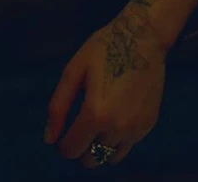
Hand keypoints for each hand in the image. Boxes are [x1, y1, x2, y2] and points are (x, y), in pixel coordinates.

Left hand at [44, 0, 168, 167]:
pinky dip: (118, 138)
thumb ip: (58, 107)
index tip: (66, 129)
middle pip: (90, 159)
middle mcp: (117, 127)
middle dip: (82, 147)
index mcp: (95, 114)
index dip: (63, 143)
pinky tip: (117, 113)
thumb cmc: (105, 49)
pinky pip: (127, 145)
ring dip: (101, 146)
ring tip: (100, 121)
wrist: (145, 37)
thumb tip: (49, 139)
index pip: (71, 150)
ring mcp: (135, 128)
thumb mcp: (74, 70)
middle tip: (82, 124)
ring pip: (109, 157)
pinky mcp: (148, 125)